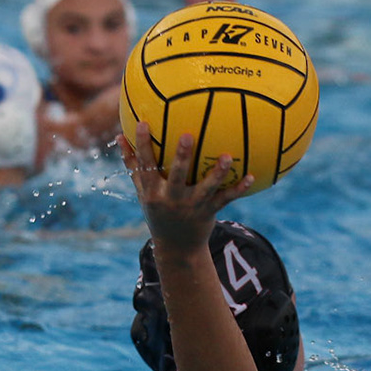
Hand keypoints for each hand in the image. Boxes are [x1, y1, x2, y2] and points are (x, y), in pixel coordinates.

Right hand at [120, 123, 253, 250]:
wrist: (177, 247)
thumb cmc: (158, 211)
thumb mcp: (143, 191)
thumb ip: (133, 164)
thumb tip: (120, 136)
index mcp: (154, 191)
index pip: (146, 165)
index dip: (142, 145)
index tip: (143, 123)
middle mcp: (172, 198)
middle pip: (176, 175)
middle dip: (181, 156)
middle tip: (187, 135)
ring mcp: (192, 206)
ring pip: (206, 187)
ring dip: (217, 172)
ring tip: (227, 156)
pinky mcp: (209, 212)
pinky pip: (226, 199)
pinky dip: (239, 189)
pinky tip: (251, 176)